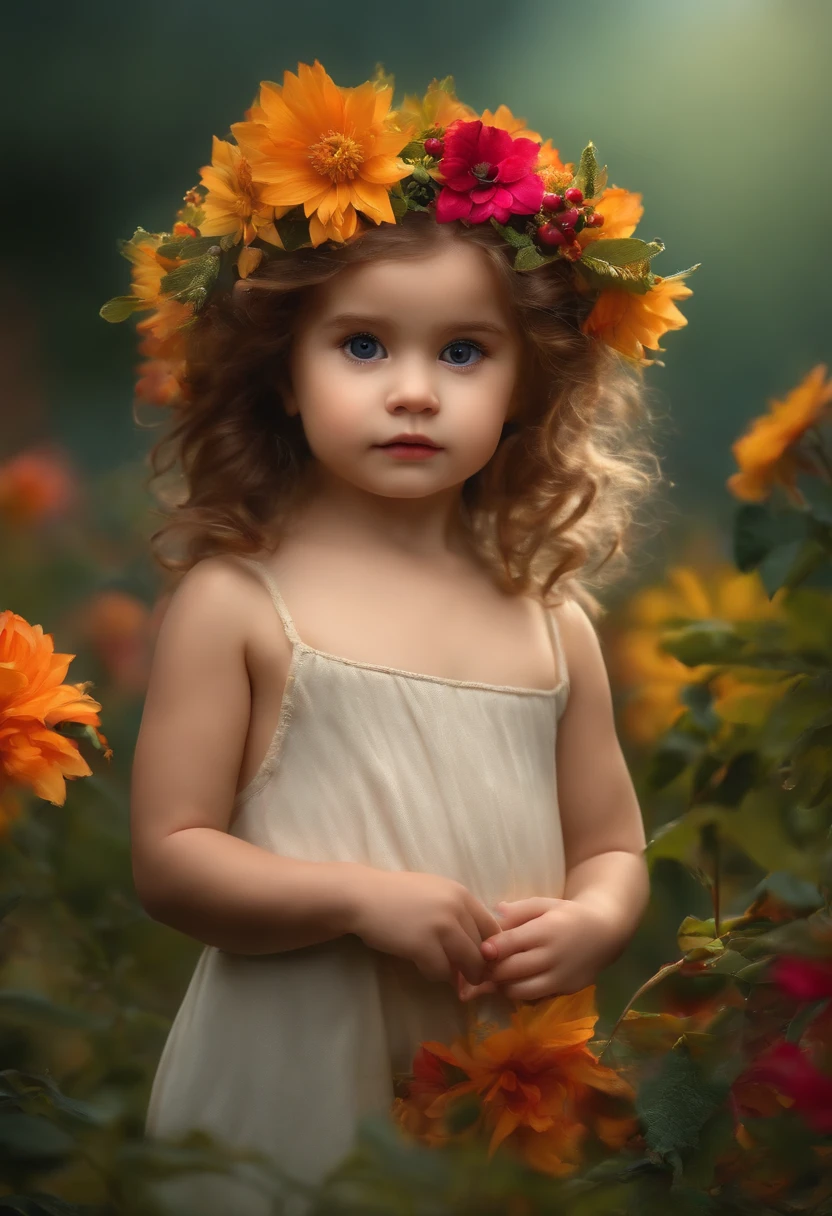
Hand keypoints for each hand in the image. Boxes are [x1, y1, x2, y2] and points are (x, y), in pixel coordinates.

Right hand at [347, 867, 501, 987]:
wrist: (363, 897)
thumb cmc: (398, 896)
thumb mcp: (436, 894)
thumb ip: (459, 913)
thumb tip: (482, 947)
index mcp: (462, 894)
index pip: (494, 929)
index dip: (491, 951)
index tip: (481, 962)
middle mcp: (456, 908)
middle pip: (483, 951)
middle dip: (476, 969)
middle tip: (467, 980)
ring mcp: (440, 926)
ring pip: (468, 965)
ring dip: (459, 975)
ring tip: (445, 972)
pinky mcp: (423, 945)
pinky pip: (441, 972)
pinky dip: (435, 974)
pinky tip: (422, 965)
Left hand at [456, 896, 620, 1002]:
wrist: (605, 933)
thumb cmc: (568, 915)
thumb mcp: (545, 904)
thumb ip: (519, 910)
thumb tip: (494, 912)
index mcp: (546, 930)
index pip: (512, 943)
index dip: (491, 949)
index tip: (476, 950)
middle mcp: (553, 957)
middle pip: (512, 970)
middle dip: (490, 972)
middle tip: (472, 970)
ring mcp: (560, 978)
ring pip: (520, 990)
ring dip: (501, 987)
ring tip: (488, 980)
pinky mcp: (565, 991)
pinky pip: (534, 997)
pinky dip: (518, 993)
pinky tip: (507, 985)